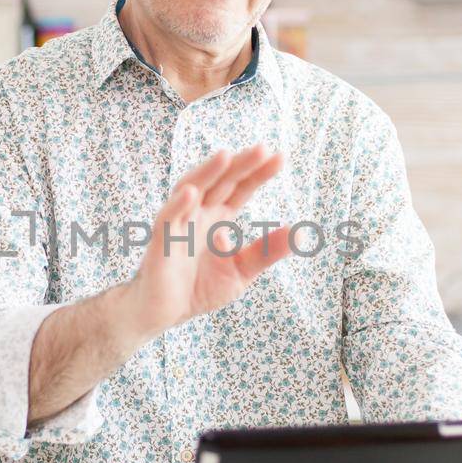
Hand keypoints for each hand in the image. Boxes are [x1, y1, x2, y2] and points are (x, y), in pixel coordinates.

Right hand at [126, 144, 292, 336]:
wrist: (163, 313)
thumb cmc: (198, 289)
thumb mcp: (241, 271)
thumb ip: (266, 251)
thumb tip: (301, 233)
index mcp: (218, 218)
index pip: (241, 188)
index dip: (258, 173)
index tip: (280, 157)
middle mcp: (199, 214)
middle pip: (220, 182)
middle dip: (240, 165)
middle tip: (262, 149)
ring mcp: (178, 224)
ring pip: (191, 189)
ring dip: (207, 172)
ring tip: (225, 156)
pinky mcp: (161, 241)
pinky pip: (167, 218)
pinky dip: (177, 204)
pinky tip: (191, 193)